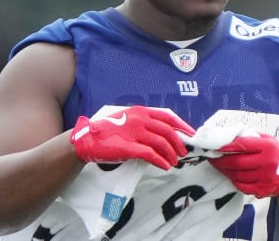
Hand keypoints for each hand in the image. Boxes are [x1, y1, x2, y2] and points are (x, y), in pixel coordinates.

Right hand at [70, 106, 195, 169]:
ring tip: (174, 162)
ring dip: (171, 154)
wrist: (88, 139)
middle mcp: (139, 119)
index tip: (191, 134)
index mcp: (141, 111)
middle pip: (167, 131)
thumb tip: (163, 134)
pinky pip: (150, 154)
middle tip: (183, 152)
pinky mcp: (129, 147)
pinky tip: (165, 166)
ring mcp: (134, 133)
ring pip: (161, 143)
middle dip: (178, 143)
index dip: (182, 126)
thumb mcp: (127, 119)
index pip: (168, 116)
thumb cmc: (108, 131)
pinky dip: (160, 161)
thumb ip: (144, 123)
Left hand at [209, 133, 278, 197]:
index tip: (214, 145)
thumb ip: (250, 136)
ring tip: (217, 165)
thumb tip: (228, 135)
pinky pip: (241, 185)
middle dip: (221, 160)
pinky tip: (229, 174)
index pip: (242, 145)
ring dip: (224, 170)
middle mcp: (267, 163)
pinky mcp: (261, 190)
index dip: (226, 146)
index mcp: (268, 147)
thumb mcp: (267, 140)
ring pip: (237, 175)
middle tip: (211, 157)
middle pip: (237, 162)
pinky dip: (233, 180)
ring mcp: (265, 178)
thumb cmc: (274, 153)